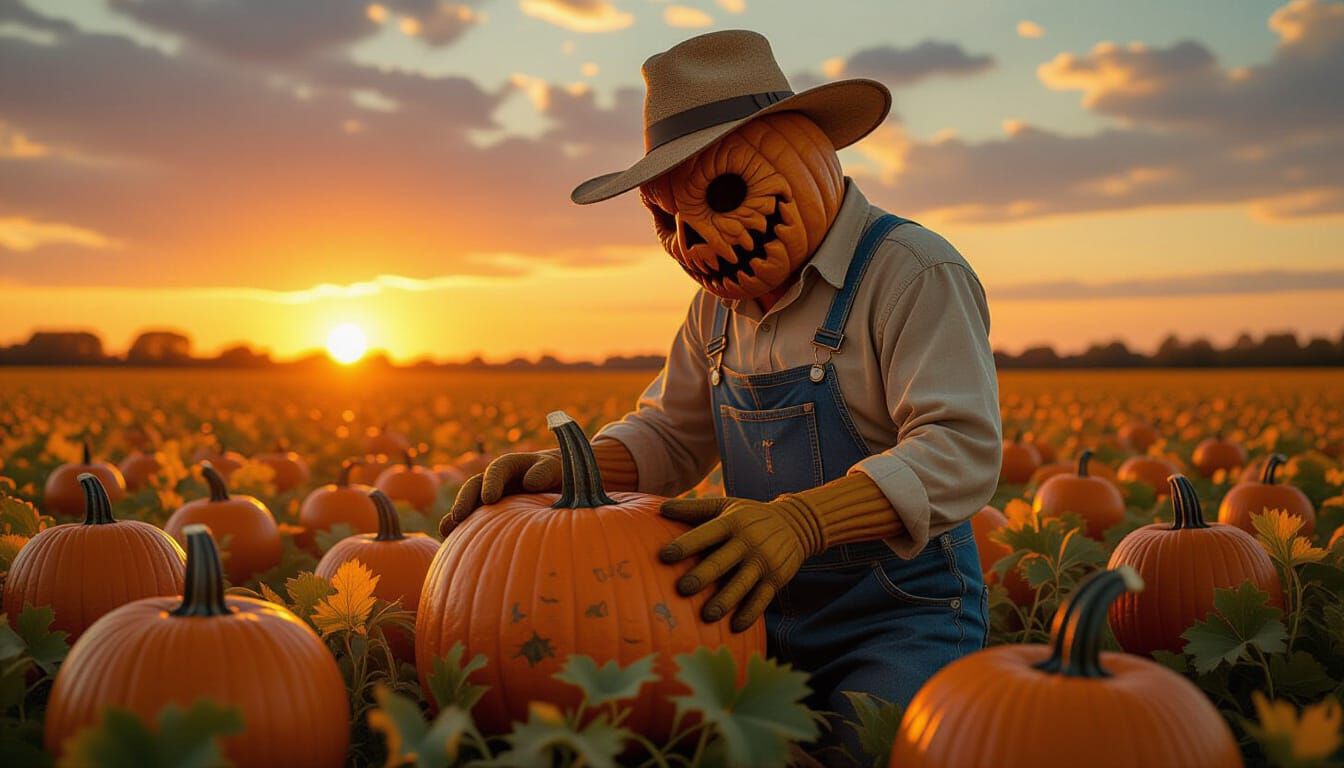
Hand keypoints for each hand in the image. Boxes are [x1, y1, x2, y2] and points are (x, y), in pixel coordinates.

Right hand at [438, 452, 560, 536]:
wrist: (567, 483)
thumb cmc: (564, 473)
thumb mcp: (558, 468)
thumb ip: (545, 471)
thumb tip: (529, 483)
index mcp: (514, 465)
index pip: (499, 469)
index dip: (491, 482)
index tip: (489, 498)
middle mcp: (498, 480)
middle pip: (475, 485)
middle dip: (465, 499)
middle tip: (459, 516)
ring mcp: (493, 497)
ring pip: (470, 504)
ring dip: (457, 516)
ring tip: (446, 532)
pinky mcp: (493, 514)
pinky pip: (475, 521)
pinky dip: (464, 531)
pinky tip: (455, 547)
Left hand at [658, 495, 823, 632]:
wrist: (796, 524)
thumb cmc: (749, 516)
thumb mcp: (725, 506)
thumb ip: (694, 509)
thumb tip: (661, 508)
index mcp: (732, 522)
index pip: (706, 533)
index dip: (686, 544)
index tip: (664, 556)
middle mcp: (747, 542)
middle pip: (722, 561)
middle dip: (702, 576)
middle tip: (682, 589)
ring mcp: (763, 561)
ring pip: (741, 584)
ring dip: (724, 601)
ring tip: (707, 615)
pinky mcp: (776, 578)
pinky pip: (762, 599)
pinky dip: (749, 613)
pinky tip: (735, 626)